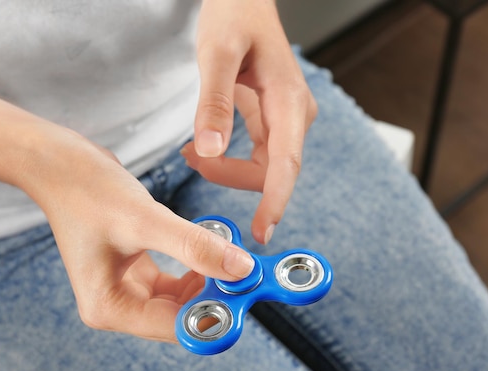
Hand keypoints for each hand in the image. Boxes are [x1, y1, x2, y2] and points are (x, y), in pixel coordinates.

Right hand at [28, 137, 255, 342]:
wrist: (59, 164)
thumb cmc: (86, 190)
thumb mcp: (145, 220)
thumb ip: (194, 247)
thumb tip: (241, 270)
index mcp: (109, 307)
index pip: (175, 327)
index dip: (215, 313)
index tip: (247, 292)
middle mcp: (116, 305)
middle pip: (180, 317)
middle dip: (215, 296)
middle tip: (246, 271)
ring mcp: (125, 289)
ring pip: (182, 299)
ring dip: (209, 281)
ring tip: (230, 255)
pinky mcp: (135, 271)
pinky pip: (176, 280)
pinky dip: (196, 266)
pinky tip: (211, 247)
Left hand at [182, 0, 317, 243]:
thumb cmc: (235, 16)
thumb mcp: (216, 56)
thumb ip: (214, 104)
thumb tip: (210, 150)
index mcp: (288, 101)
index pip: (286, 164)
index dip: (275, 202)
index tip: (261, 233)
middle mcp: (295, 114)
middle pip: (272, 170)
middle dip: (231, 177)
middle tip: (192, 160)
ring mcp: (287, 117)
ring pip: (263, 166)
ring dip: (228, 170)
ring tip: (192, 153)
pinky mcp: (275, 117)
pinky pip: (258, 153)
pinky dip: (230, 159)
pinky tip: (205, 149)